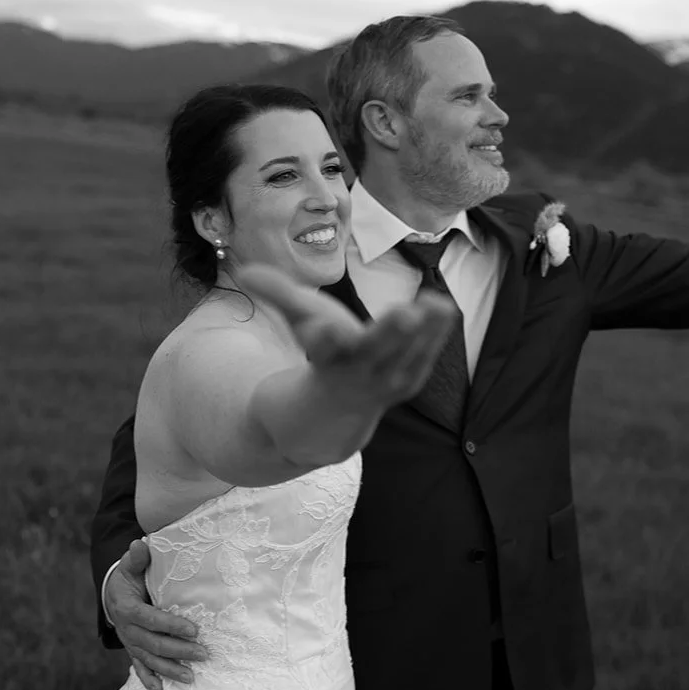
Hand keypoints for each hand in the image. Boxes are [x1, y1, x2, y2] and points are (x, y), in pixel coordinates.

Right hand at [104, 538, 209, 689]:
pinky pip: (139, 668)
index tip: (194, 629)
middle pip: (153, 643)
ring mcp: (130, 642)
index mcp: (127, 608)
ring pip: (149, 660)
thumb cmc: (128, 578)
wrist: (112, 595)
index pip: (150, 619)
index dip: (171, 625)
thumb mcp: (130, 566)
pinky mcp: (132, 650)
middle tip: (203, 653)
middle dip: (178, 651)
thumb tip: (139, 544)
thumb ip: (137, 558)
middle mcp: (127, 629)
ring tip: (191, 677)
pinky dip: (148, 680)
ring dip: (169, 670)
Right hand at [238, 263, 457, 407]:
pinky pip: (422, 357)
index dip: (323, 338)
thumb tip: (244, 272)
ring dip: (423, 333)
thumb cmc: (320, 355)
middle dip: (388, 335)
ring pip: (404, 357)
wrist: (332, 417)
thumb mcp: (296, 321)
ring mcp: (384, 381)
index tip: (324, 328)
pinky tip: (444, 307)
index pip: (321, 350)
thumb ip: (276, 294)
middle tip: (405, 314)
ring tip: (436, 304)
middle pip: (371, 354)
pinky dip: (435, 335)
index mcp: (324, 359)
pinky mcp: (407, 380)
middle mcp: (355, 374)